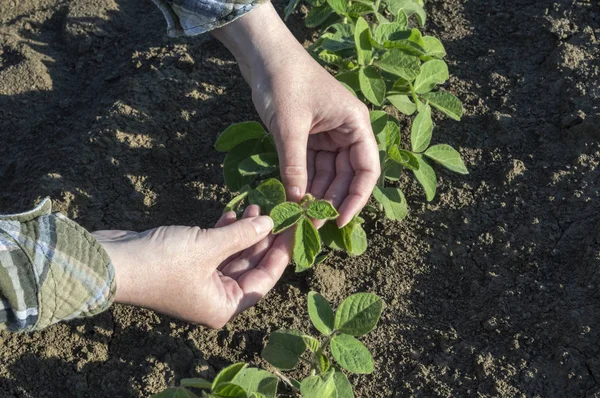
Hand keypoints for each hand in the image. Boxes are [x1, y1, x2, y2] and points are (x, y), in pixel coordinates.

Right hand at [93, 206, 290, 327]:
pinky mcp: (187, 263)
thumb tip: (270, 223)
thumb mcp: (208, 247)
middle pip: (250, 266)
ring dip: (244, 232)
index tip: (294, 229)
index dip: (280, 252)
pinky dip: (224, 232)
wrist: (111, 261)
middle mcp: (214, 298)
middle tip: (276, 212)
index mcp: (223, 306)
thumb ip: (242, 236)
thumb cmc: (161, 262)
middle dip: (262, 238)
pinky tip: (233, 213)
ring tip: (256, 206)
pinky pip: (215, 248)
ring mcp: (200, 281)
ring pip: (232, 254)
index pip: (264, 280)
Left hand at [213, 3, 379, 226]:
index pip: (367, 170)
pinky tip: (294, 199)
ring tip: (302, 218)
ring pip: (328, 174)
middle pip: (347, 176)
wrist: (263, 54)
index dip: (356, 199)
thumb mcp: (289, 126)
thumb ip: (295, 165)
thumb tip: (297, 202)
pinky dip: (303, 182)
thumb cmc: (284, 81)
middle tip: (313, 226)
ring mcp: (328, 134)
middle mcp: (347, 131)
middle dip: (331, 201)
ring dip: (316, 194)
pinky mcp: (310, 135)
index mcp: (355, 124)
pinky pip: (311, 165)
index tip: (338, 221)